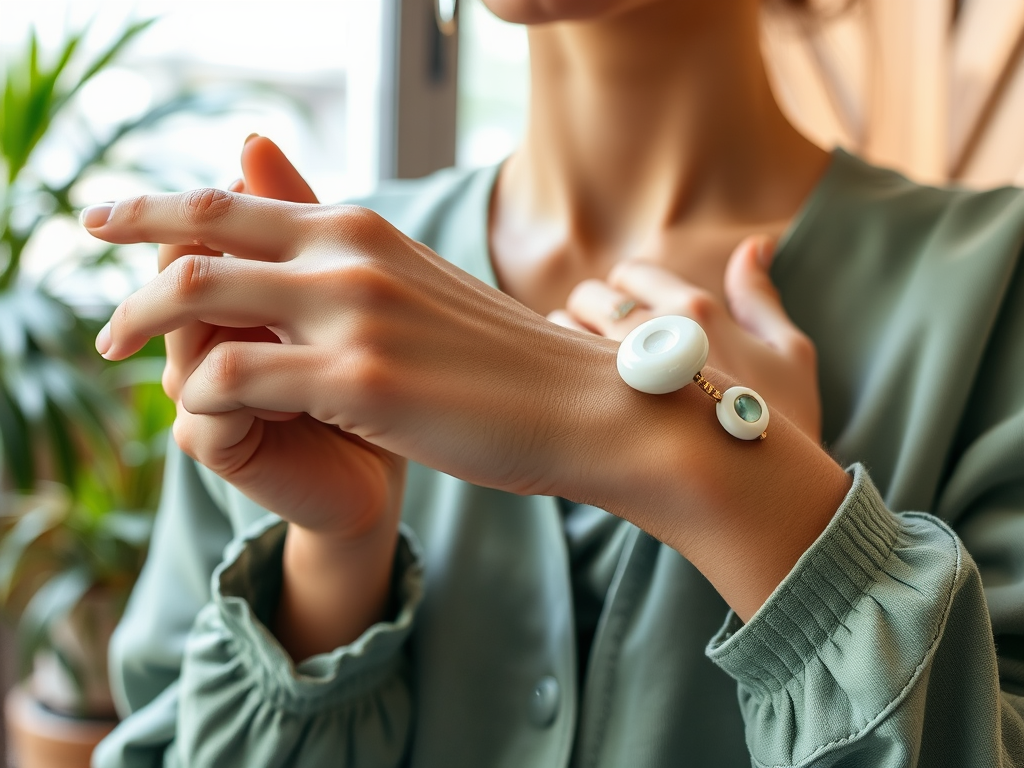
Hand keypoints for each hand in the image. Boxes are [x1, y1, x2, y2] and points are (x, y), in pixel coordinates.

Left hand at [82, 186, 623, 512]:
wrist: (583, 406)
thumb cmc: (500, 360)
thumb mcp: (417, 287)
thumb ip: (351, 259)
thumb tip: (314, 244)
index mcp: (365, 230)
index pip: (238, 201)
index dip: (165, 208)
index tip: (122, 224)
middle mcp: (352, 254)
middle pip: (200, 226)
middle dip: (128, 236)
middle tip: (88, 258)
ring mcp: (355, 314)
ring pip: (197, 293)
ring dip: (139, 319)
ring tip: (112, 343)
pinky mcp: (362, 383)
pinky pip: (234, 379)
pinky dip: (198, 392)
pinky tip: (201, 411)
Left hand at [548, 236, 821, 441]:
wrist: (759, 498)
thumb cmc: (782, 427)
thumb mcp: (791, 355)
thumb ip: (761, 296)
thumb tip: (755, 244)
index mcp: (695, 310)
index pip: (631, 273)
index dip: (626, 291)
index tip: (629, 315)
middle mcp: (650, 331)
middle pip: (589, 295)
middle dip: (590, 311)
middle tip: (602, 343)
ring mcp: (618, 371)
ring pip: (562, 327)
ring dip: (566, 339)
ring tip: (586, 372)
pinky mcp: (595, 409)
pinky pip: (555, 370)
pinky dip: (556, 373)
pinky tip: (575, 397)